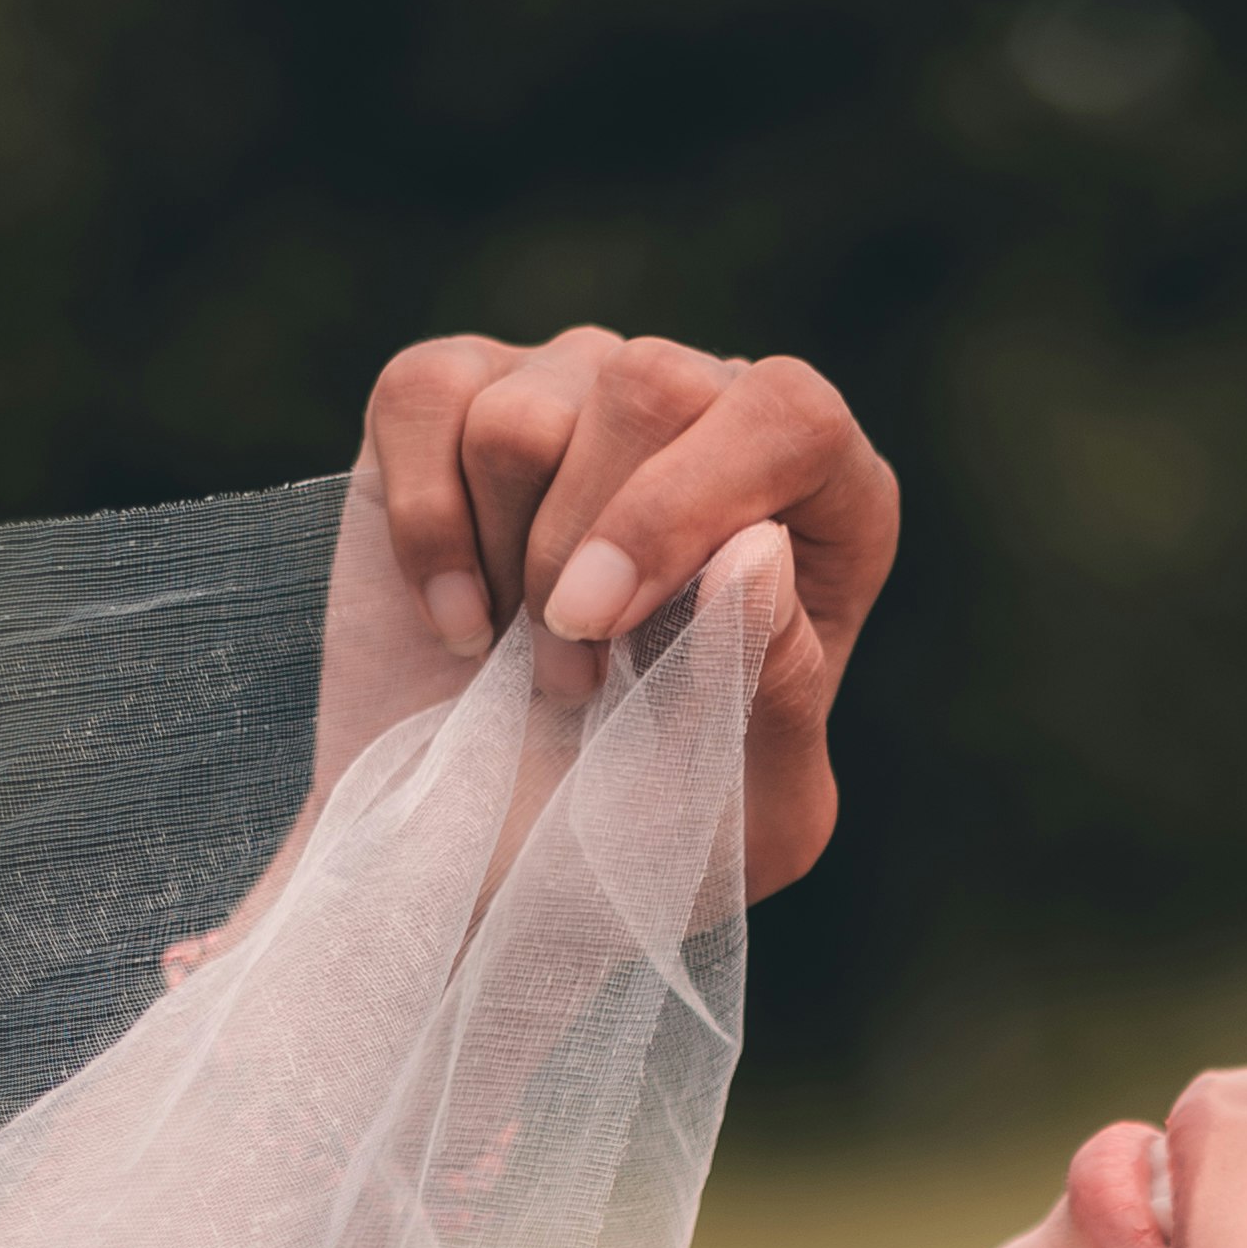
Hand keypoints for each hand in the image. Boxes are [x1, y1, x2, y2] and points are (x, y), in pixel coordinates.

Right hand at [362, 330, 898, 901]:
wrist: (501, 863)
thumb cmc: (655, 835)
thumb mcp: (751, 811)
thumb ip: (778, 686)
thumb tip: (758, 549)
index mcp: (824, 501)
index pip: (791, 417)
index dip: (694, 502)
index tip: (609, 624)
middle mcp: (711, 413)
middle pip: (650, 384)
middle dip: (585, 547)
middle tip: (570, 683)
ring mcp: (581, 389)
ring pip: (526, 410)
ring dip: (507, 560)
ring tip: (524, 659)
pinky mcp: (458, 398)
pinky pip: (425, 392)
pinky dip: (423, 522)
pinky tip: (453, 618)